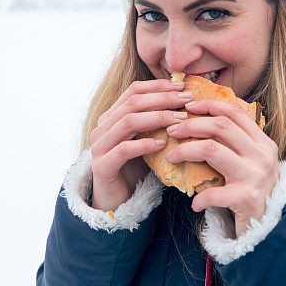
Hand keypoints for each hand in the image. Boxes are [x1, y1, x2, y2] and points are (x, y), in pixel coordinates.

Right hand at [89, 79, 194, 210]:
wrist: (116, 200)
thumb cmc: (135, 167)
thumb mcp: (146, 139)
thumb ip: (157, 121)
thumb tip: (186, 101)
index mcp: (111, 116)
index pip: (134, 91)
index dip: (158, 85)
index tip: (182, 85)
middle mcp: (102, 127)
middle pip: (132, 103)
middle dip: (162, 98)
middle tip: (186, 99)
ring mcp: (99, 146)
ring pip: (128, 122)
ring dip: (157, 118)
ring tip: (180, 119)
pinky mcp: (102, 166)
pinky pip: (124, 149)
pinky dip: (144, 144)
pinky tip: (162, 144)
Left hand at [163, 98, 279, 236]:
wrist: (272, 227)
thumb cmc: (255, 191)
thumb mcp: (253, 162)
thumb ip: (236, 143)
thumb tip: (201, 122)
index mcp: (263, 143)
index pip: (235, 112)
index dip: (210, 104)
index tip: (189, 106)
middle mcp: (261, 155)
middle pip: (220, 126)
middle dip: (191, 124)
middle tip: (172, 131)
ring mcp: (255, 175)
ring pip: (211, 149)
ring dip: (185, 151)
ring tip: (172, 157)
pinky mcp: (246, 198)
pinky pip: (213, 193)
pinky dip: (199, 199)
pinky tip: (194, 204)